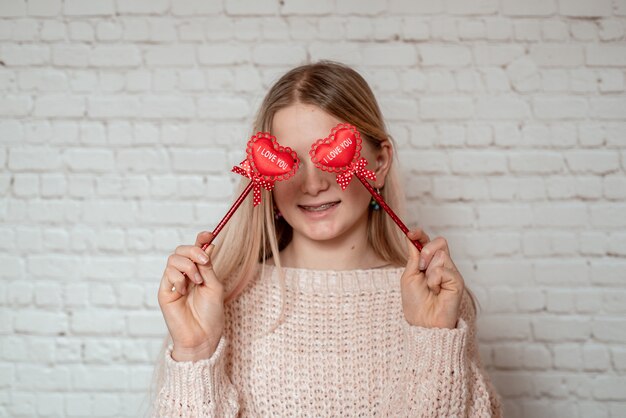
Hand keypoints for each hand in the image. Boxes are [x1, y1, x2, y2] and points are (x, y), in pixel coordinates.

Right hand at [158, 231, 224, 360]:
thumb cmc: (211, 315)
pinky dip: (178, 278)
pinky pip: (168, 274)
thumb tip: (208, 245)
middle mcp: (186, 275)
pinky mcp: (165, 292)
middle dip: (193, 250)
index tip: (209, 234)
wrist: (202, 337)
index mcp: (200, 272)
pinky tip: (184, 291)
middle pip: (181, 250)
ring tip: (196, 282)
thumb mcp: (214, 286)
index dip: (201, 239)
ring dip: (187, 266)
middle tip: (204, 260)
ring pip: (173, 259)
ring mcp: (173, 283)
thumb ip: (208, 267)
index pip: (197, 250)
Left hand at [401, 229, 464, 328]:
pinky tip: (437, 291)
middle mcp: (442, 266)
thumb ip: (413, 257)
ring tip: (430, 286)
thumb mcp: (409, 275)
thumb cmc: (415, 302)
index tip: (411, 233)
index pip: (428, 242)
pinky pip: (444, 269)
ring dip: (429, 270)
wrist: (424, 322)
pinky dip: (435, 280)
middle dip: (426, 250)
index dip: (420, 234)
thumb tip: (411, 237)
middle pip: (440, 242)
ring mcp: (451, 272)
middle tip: (420, 267)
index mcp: (429, 263)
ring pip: (441, 255)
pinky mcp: (458, 281)